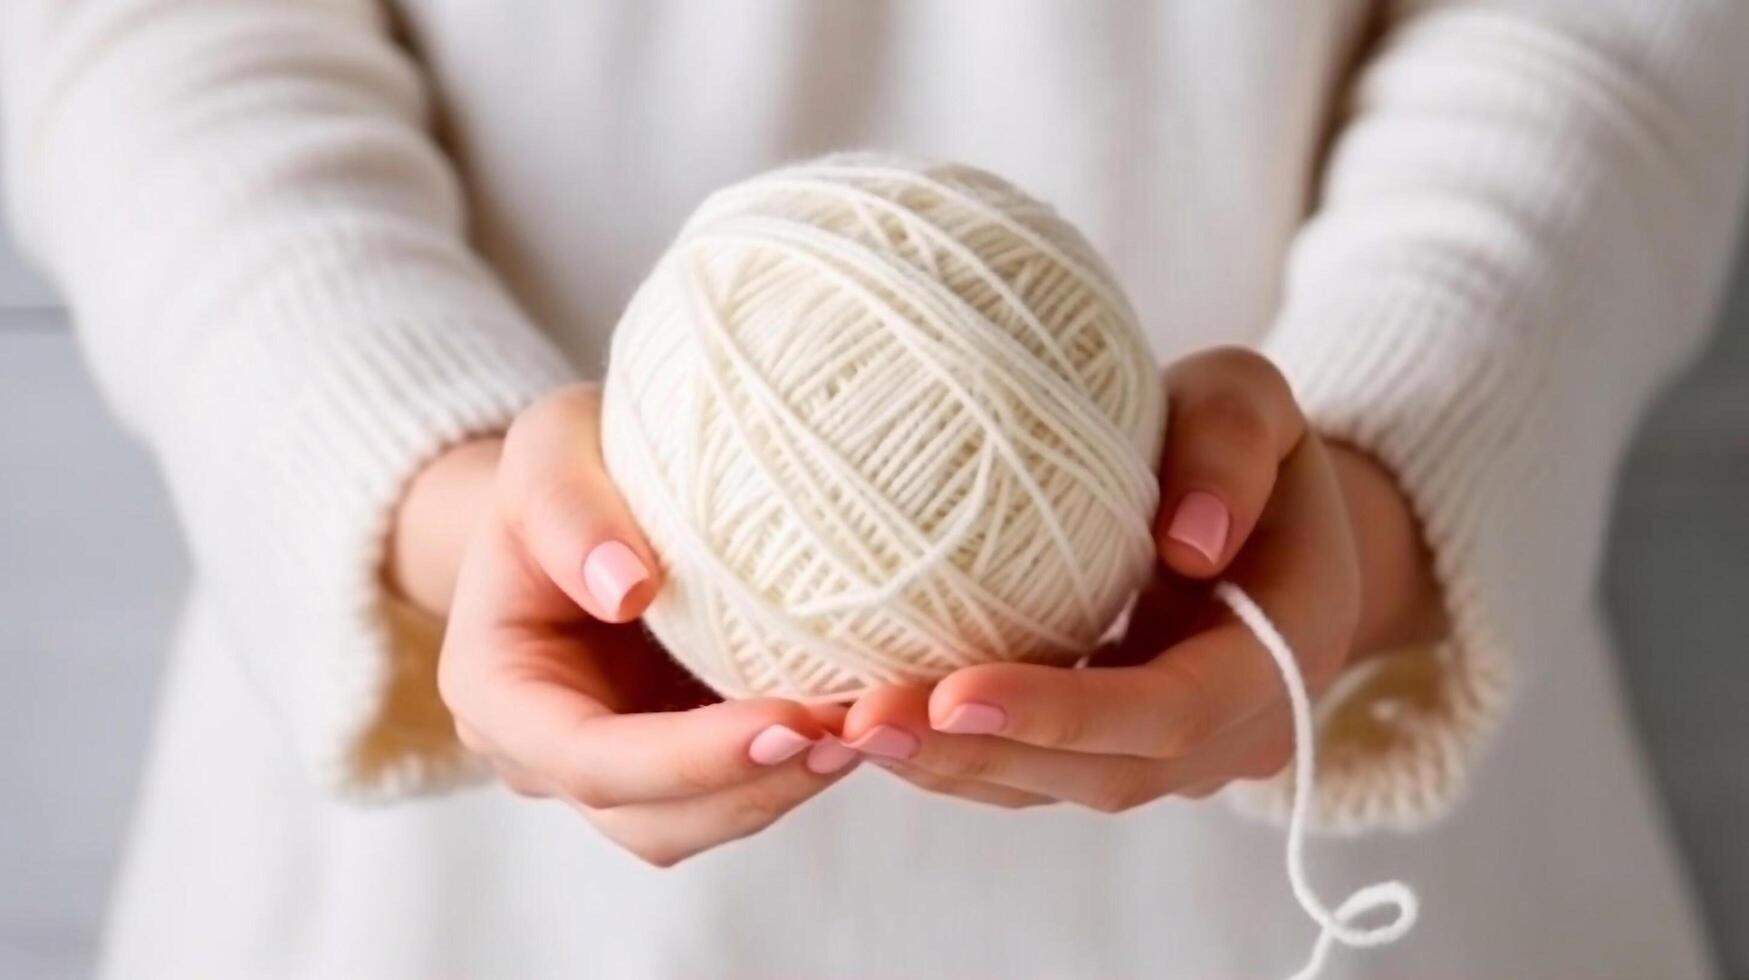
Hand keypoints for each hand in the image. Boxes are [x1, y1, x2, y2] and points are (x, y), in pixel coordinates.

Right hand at [392, 385, 858, 865]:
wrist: (582, 491)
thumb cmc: (560, 466)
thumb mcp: (547, 450)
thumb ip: (565, 509)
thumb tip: (627, 589)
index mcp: (495, 688)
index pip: (588, 758)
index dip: (688, 757)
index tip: (786, 721)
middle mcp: (545, 751)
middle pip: (648, 819)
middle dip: (751, 786)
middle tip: (848, 733)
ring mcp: (613, 765)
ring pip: (697, 824)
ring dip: (784, 788)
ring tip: (865, 732)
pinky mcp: (677, 756)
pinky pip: (733, 791)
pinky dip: (793, 767)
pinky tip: (857, 722)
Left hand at [838, 348, 1447, 810]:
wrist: (1268, 516)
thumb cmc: (1248, 446)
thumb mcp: (1255, 402)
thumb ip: (1234, 443)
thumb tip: (1189, 541)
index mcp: (1289, 646)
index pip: (1174, 710)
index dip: (1066, 714)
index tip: (955, 693)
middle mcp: (1239, 728)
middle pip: (1105, 774)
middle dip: (979, 755)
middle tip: (862, 720)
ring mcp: (1179, 754)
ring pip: (1058, 789)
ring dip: (949, 768)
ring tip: (842, 729)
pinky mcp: (1115, 751)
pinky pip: (1034, 773)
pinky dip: (953, 756)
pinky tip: (866, 727)